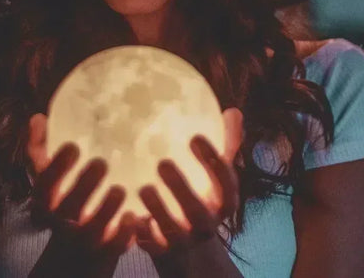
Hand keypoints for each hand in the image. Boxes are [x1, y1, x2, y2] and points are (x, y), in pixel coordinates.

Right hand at [27, 113, 138, 264]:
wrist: (79, 249)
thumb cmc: (67, 199)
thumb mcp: (51, 179)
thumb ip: (41, 150)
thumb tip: (37, 118)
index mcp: (47, 201)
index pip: (44, 186)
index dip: (56, 168)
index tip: (73, 146)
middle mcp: (62, 221)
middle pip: (69, 207)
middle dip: (83, 186)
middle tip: (101, 163)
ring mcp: (85, 238)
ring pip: (92, 229)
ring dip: (105, 210)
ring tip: (119, 189)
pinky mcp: (107, 249)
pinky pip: (115, 246)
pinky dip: (124, 234)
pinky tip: (136, 216)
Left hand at [135, 107, 243, 257]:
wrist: (186, 247)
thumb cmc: (199, 198)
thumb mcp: (214, 177)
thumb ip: (225, 146)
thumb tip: (233, 112)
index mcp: (223, 202)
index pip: (225, 184)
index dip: (214, 163)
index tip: (195, 137)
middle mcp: (206, 224)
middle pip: (198, 211)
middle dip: (182, 189)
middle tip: (163, 163)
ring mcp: (184, 240)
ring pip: (173, 230)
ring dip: (159, 210)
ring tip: (144, 188)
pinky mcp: (162, 251)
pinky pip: (151, 245)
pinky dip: (142, 233)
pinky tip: (130, 215)